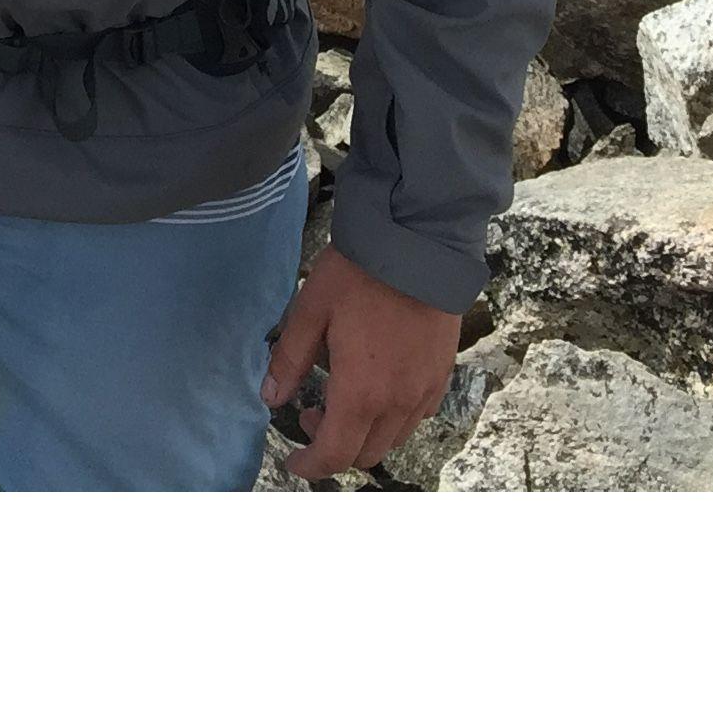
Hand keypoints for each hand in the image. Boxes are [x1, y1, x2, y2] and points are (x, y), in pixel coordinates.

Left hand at [261, 245, 461, 482]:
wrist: (419, 246)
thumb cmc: (359, 275)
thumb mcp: (311, 310)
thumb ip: (290, 359)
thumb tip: (271, 397)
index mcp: (361, 393)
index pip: (335, 455)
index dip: (311, 466)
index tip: (293, 462)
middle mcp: (397, 403)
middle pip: (365, 454)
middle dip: (333, 447)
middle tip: (311, 413)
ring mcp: (424, 392)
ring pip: (392, 439)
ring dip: (363, 434)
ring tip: (340, 397)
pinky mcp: (441, 376)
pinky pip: (415, 417)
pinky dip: (390, 419)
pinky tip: (376, 387)